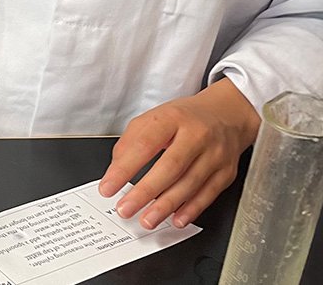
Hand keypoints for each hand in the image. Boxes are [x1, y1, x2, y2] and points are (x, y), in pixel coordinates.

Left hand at [99, 77, 259, 228]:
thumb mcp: (153, 118)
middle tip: (126, 208)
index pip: (145, 144)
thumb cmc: (183, 119)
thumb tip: (116, 171)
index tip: (108, 187)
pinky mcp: (226, 172)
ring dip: (166, 206)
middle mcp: (196, 135)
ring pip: (189, 184)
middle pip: (170, 167)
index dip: (125, 168)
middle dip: (145, 192)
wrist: (226, 114)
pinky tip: (176, 219)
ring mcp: (215, 154)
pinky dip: (191, 210)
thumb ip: (131, 142)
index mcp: (172, 117)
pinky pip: (208, 194)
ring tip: (147, 219)